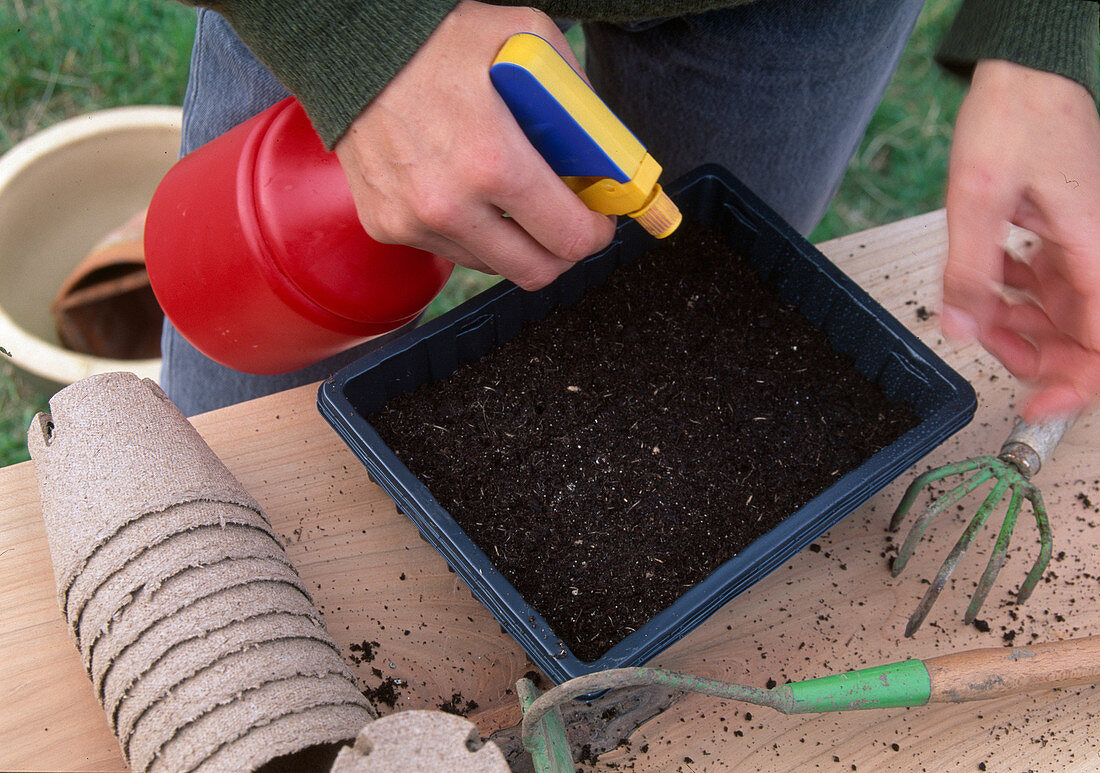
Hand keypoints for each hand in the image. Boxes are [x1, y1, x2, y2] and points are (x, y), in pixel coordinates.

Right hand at [334, 1, 615, 290]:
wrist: (350, 44)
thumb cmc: (437, 38)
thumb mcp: (527, 40)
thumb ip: (576, 100)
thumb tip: (605, 152)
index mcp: (493, 162)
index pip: (569, 237)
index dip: (596, 233)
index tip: (598, 221)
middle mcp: (450, 204)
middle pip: (535, 270)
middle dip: (562, 249)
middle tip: (564, 220)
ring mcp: (414, 222)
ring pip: (494, 265)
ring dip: (513, 241)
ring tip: (510, 197)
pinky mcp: (387, 227)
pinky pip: (450, 249)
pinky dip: (469, 230)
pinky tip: (465, 189)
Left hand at [943, 59, 1099, 421]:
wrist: (1027, 71)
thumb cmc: (1016, 117)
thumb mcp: (976, 198)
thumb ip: (969, 269)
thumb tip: (960, 328)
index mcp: (1096, 250)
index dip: (1073, 386)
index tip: (1036, 406)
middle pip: (1084, 337)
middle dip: (1038, 358)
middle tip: (990, 353)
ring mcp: (1086, 243)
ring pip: (1064, 313)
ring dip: (1021, 327)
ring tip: (979, 317)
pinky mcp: (1067, 233)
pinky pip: (1051, 283)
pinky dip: (1019, 296)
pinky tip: (991, 286)